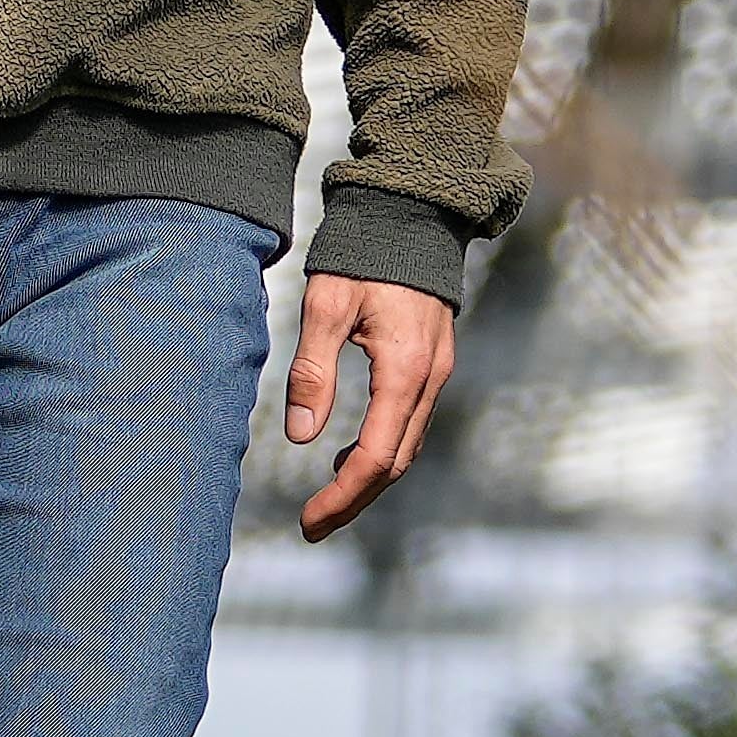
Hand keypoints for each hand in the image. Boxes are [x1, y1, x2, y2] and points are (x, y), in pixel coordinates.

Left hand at [285, 275, 454, 535]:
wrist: (413, 210)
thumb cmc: (363, 252)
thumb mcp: (326, 304)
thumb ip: (312, 369)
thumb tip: (299, 436)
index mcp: (404, 370)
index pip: (376, 457)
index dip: (342, 497)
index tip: (308, 522)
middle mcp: (430, 379)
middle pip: (397, 464)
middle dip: (355, 500)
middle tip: (313, 526)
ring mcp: (437, 372)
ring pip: (408, 446)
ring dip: (369, 479)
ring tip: (326, 500)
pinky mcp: (433, 362)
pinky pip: (411, 423)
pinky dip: (382, 450)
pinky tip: (350, 454)